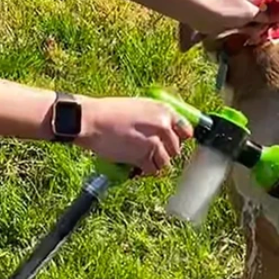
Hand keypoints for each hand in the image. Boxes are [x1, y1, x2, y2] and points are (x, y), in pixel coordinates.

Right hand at [76, 96, 192, 174]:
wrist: (91, 120)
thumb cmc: (109, 112)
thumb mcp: (139, 106)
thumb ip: (155, 118)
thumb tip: (167, 131)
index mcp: (164, 110)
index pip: (187, 131)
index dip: (179, 139)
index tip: (172, 144)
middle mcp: (163, 126)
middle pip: (176, 149)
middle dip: (165, 153)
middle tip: (150, 152)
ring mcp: (154, 142)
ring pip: (166, 162)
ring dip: (155, 163)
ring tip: (141, 158)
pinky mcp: (143, 156)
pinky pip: (153, 170)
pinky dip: (145, 171)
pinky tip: (136, 165)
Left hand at [193, 0, 278, 36]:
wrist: (204, 14)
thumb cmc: (227, 10)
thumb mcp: (251, 13)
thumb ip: (268, 16)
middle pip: (272, 12)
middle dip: (272, 23)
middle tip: (269, 32)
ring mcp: (247, 8)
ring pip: (262, 20)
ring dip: (261, 29)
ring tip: (255, 35)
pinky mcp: (240, 17)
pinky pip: (252, 25)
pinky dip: (252, 31)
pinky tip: (249, 37)